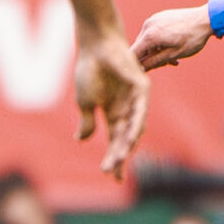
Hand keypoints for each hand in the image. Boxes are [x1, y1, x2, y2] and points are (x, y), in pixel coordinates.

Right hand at [73, 31, 150, 179]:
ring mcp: (136, 100)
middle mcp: (126, 109)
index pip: (115, 141)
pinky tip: (129, 139)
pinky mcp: (142, 89)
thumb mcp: (85, 102)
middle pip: (125, 139)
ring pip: (133, 129)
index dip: (114, 159)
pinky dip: (135, 126)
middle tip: (112, 172)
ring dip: (125, 145)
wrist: (96, 46)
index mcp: (113, 113)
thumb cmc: (89, 70)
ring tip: (117, 159)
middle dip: (118, 156)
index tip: (111, 177)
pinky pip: (140, 112)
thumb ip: (87, 122)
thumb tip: (81, 140)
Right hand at [132, 5, 213, 70]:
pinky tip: (173, 46)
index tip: (144, 72)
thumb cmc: (192, 38)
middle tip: (168, 64)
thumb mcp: (173, 55)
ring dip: (157, 51)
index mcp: (150, 35)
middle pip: (140, 47)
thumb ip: (154, 62)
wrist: (206, 19)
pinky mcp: (159, 17)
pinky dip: (160, 42)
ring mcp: (153, 19)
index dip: (136, 65)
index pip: (133, 53)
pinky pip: (154, 32)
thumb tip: (141, 69)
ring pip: (148, 40)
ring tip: (174, 58)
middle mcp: (148, 25)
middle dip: (150, 58)